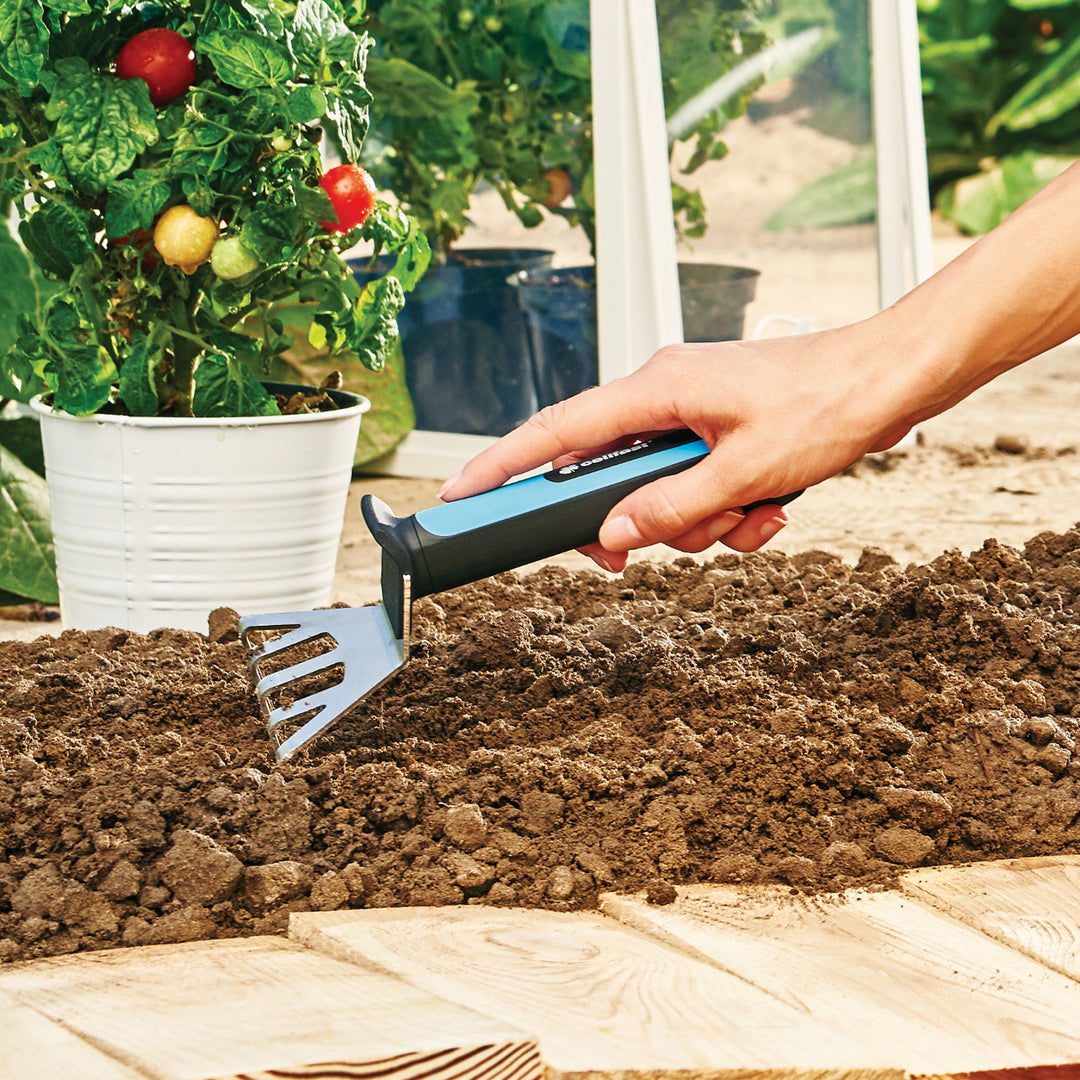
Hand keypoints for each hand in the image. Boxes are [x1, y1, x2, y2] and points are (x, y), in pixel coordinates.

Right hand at [438, 323, 915, 570]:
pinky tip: (768, 507)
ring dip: (699, 523)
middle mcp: (662, 398)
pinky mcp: (715, 434)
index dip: (502, 466)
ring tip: (752, 511)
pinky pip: (695, 490)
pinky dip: (726, 514)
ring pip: (656, 494)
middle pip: (606, 476)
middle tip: (649, 550)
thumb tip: (615, 532)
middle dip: (636, 522)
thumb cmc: (829, 401)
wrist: (891, 377)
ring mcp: (689, 417)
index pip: (556, 432)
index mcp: (656, 389)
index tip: (461, 494)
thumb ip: (673, 506)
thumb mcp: (747, 470)